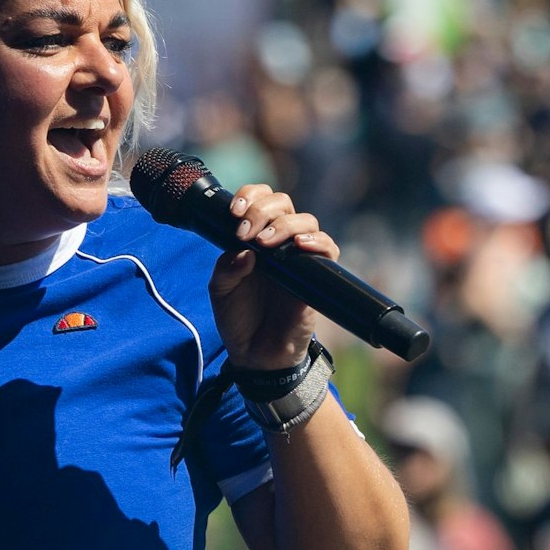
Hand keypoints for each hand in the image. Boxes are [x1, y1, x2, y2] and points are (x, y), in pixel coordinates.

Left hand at [206, 184, 339, 370]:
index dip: (250, 196)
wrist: (256, 354)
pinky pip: (328, 248)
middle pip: (283, 203)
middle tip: (245, 232)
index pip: (259, 199)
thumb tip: (243, 251)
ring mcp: (298, 258)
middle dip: (262, 209)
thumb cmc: (239, 319)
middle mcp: (278, 242)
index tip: (234, 213)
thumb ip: (225, 269)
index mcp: (253, 238)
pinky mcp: (316, 276)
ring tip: (264, 244)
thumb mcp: (221, 291)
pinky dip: (317, 242)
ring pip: (306, 221)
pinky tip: (298, 246)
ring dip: (284, 224)